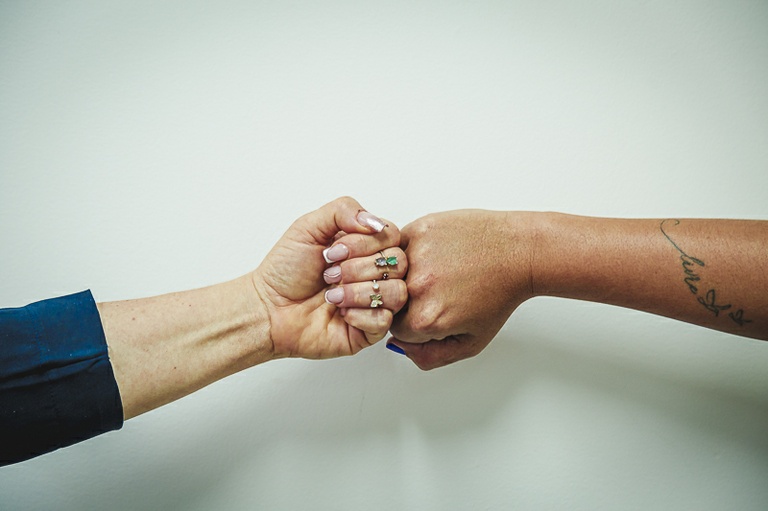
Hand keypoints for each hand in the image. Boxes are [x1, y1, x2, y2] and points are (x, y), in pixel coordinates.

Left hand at [252, 196, 407, 358]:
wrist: (267, 307)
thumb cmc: (285, 271)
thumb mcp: (308, 226)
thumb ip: (343, 210)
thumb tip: (375, 222)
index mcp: (365, 248)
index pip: (392, 237)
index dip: (366, 243)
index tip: (333, 251)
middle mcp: (374, 273)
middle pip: (398, 263)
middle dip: (358, 268)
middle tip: (329, 273)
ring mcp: (374, 302)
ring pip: (397, 292)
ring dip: (359, 291)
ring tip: (332, 295)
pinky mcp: (370, 330)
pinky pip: (385, 321)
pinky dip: (360, 314)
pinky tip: (340, 313)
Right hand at [389, 210, 534, 368]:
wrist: (518, 252)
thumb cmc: (499, 293)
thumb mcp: (471, 342)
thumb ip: (430, 356)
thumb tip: (401, 348)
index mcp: (425, 318)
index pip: (394, 329)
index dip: (414, 322)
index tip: (434, 311)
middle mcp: (416, 287)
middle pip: (390, 301)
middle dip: (410, 299)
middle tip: (440, 290)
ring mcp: (416, 255)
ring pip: (391, 272)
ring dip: (409, 272)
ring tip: (441, 269)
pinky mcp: (419, 230)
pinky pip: (400, 244)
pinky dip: (413, 249)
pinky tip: (438, 252)